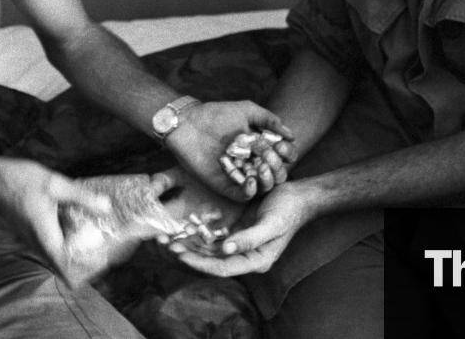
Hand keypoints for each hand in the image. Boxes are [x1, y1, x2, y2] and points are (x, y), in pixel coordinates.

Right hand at [0, 158, 112, 278]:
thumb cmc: (20, 181)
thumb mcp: (55, 185)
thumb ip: (81, 198)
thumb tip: (107, 208)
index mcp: (46, 238)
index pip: (68, 268)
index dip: (87, 267)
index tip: (103, 255)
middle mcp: (39, 245)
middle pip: (66, 267)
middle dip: (86, 260)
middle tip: (104, 244)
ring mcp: (35, 241)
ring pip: (59, 258)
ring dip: (78, 251)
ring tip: (96, 234)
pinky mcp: (33, 235)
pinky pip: (54, 246)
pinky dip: (68, 240)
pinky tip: (78, 222)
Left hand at [168, 101, 295, 200]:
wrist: (189, 123)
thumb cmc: (217, 114)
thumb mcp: (247, 111)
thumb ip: (269, 120)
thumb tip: (291, 135)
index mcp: (260, 147)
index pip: (282, 156)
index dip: (287, 153)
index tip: (282, 146)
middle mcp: (253, 162)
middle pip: (276, 173)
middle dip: (278, 166)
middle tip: (269, 155)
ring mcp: (240, 175)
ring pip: (263, 186)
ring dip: (267, 179)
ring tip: (261, 167)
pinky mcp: (225, 185)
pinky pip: (242, 195)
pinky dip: (250, 191)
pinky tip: (251, 180)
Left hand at [169, 181, 317, 276]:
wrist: (298, 196)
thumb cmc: (288, 210)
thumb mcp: (272, 224)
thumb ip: (250, 239)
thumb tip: (226, 250)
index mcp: (256, 261)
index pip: (224, 268)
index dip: (201, 263)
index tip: (181, 255)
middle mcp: (246, 256)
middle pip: (213, 260)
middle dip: (190, 254)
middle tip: (166, 245)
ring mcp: (240, 244)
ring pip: (210, 249)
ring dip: (190, 244)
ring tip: (168, 238)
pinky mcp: (236, 232)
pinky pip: (214, 236)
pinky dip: (198, 234)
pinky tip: (183, 228)